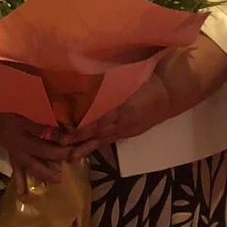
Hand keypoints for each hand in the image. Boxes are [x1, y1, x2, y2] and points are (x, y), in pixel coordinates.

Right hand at [0, 112, 73, 184]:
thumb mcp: (27, 121)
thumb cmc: (10, 117)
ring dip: (41, 177)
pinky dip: (20, 181)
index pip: (46, 151)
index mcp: (25, 144)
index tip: (71, 154)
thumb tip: (60, 137)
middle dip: (51, 172)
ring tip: (53, 182)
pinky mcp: (12, 158)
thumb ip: (43, 130)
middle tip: (63, 178)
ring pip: (30, 170)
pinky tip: (21, 192)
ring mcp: (16, 158)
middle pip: (38, 166)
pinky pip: (17, 171)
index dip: (59, 153)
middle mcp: (20, 155)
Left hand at [67, 72, 195, 154]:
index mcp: (122, 105)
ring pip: (100, 139)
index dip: (81, 119)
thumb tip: (85, 73)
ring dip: (82, 146)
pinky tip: (80, 153)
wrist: (168, 94)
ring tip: (65, 153)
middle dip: (76, 135)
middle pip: (96, 129)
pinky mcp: (126, 134)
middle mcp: (121, 120)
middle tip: (58, 138)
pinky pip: (107, 142)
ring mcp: (124, 129)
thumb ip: (109, 81)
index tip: (63, 120)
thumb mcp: (129, 77)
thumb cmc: (148, 80)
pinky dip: (93, 147)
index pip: (98, 114)